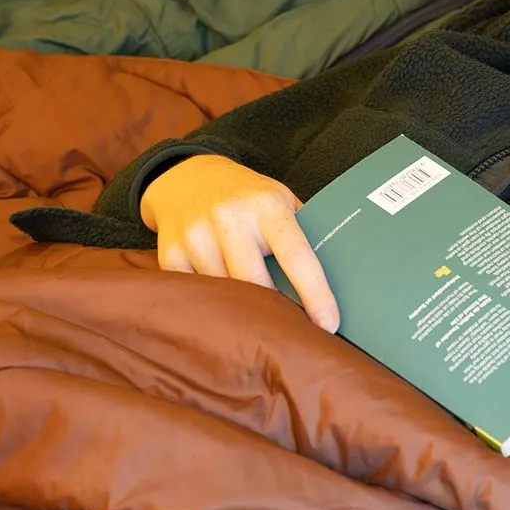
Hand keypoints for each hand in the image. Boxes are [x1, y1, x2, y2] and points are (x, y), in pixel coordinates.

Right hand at [139, 155, 338, 331]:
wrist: (185, 178)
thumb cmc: (247, 197)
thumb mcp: (279, 200)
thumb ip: (302, 232)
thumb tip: (338, 278)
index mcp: (267, 206)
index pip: (297, 255)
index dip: (315, 293)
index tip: (329, 324)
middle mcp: (229, 218)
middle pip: (256, 283)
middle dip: (275, 310)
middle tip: (292, 331)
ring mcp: (196, 235)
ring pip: (226, 294)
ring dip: (243, 309)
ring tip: (255, 316)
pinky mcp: (171, 253)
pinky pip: (199, 295)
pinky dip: (213, 304)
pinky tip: (221, 301)